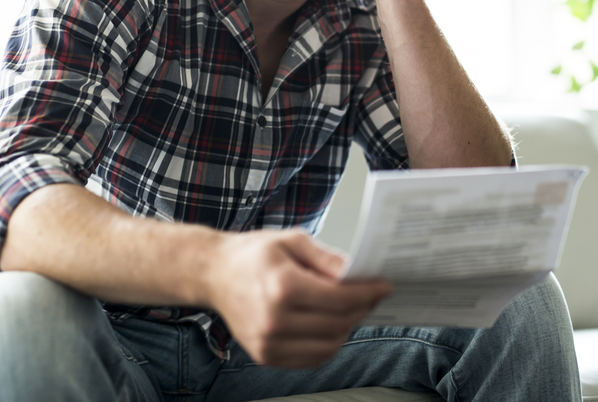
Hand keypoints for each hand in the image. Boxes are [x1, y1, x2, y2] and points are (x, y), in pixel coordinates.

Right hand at [206, 229, 393, 368]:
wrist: (213, 274)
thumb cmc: (252, 254)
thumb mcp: (291, 240)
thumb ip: (325, 257)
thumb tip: (354, 271)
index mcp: (282, 286)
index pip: (340, 299)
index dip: (368, 293)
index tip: (384, 286)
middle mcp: (275, 320)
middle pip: (338, 324)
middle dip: (362, 309)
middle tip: (371, 294)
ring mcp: (269, 342)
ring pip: (329, 346)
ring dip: (347, 328)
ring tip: (349, 308)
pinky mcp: (266, 356)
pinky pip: (311, 358)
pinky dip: (328, 344)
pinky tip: (330, 324)